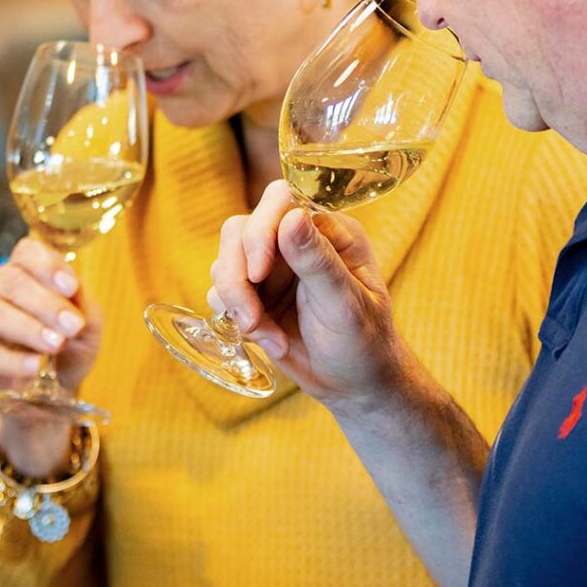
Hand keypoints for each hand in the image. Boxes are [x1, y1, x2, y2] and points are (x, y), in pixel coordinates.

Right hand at [0, 236, 102, 475]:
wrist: (53, 392)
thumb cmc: (70, 346)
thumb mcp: (87, 324)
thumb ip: (81, 303)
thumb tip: (73, 289)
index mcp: (26, 270)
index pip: (27, 252)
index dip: (48, 265)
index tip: (72, 287)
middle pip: (10, 281)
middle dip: (46, 303)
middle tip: (73, 326)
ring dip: (28, 329)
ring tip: (56, 345)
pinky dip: (9, 360)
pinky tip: (34, 367)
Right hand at [209, 181, 409, 411]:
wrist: (354, 385)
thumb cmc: (364, 341)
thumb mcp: (346, 305)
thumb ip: (318, 261)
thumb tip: (292, 217)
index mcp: (329, 231)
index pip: (281, 201)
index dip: (261, 232)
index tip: (259, 273)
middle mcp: (296, 241)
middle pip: (241, 230)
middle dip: (237, 274)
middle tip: (251, 318)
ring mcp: (272, 267)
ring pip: (225, 260)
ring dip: (236, 300)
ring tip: (265, 334)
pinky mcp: (254, 295)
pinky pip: (221, 292)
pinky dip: (236, 319)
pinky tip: (270, 342)